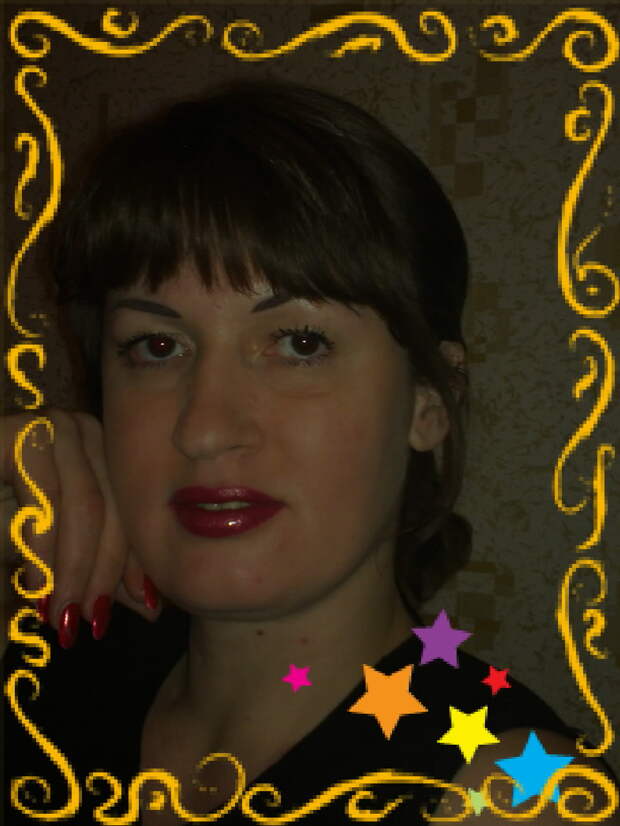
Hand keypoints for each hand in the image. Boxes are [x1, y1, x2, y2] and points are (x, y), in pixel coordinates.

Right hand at [1, 407, 160, 656]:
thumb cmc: (0, 525)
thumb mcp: (56, 553)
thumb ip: (100, 573)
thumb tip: (153, 612)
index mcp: (104, 453)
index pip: (132, 511)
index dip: (138, 561)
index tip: (145, 608)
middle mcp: (85, 431)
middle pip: (113, 508)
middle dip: (105, 572)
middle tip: (89, 621)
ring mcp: (54, 424)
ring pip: (84, 506)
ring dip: (73, 568)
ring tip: (61, 614)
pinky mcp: (21, 432)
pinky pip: (44, 498)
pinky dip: (42, 549)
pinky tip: (37, 588)